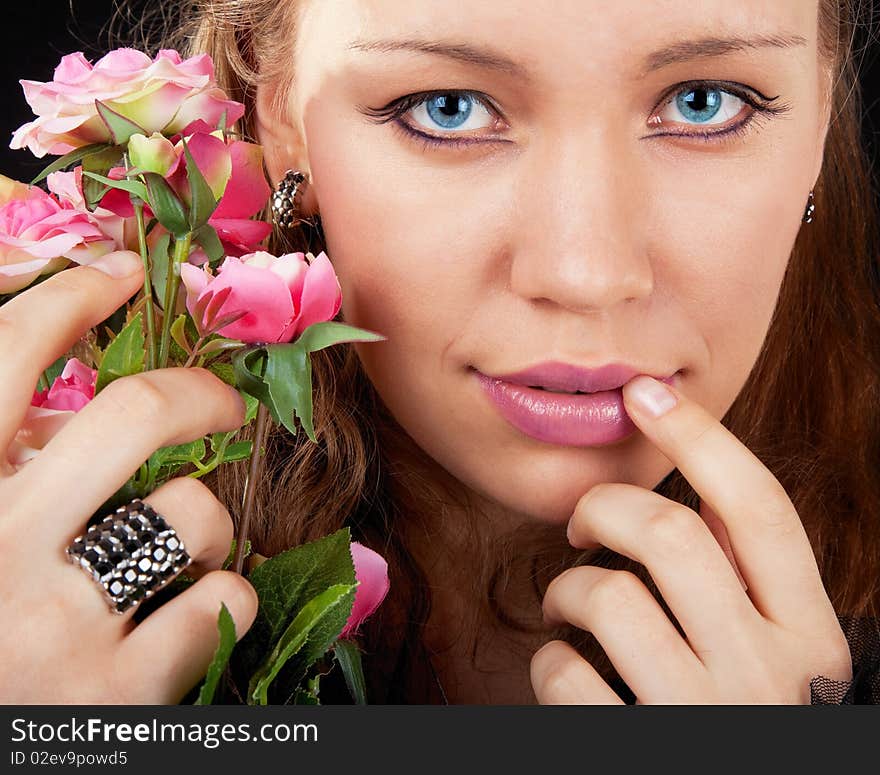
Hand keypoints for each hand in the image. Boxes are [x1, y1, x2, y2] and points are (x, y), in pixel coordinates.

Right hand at [0, 251, 257, 702]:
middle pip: (133, 414)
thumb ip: (3, 468)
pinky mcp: (117, 695)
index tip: (121, 270)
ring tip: (177, 559)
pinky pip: (224, 598)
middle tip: (225, 403)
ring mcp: (54, 625)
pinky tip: (182, 626)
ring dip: (206, 528)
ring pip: (193, 513)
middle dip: (200, 394)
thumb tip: (54, 414)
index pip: (2, 356)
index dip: (71, 296)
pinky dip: (223, 599)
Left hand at [530, 374, 852, 703]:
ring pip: (609, 595)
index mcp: (811, 640)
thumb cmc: (735, 721)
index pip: (759, 510)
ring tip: (572, 606)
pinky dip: (548, 662)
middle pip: (670, 534)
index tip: (644, 393)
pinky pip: (564, 672)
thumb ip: (742, 590)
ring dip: (570, 588)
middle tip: (582, 525)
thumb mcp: (770, 659)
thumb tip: (675, 505)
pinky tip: (567, 676)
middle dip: (606, 508)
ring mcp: (704, 720)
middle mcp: (770, 677)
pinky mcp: (639, 754)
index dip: (700, 438)